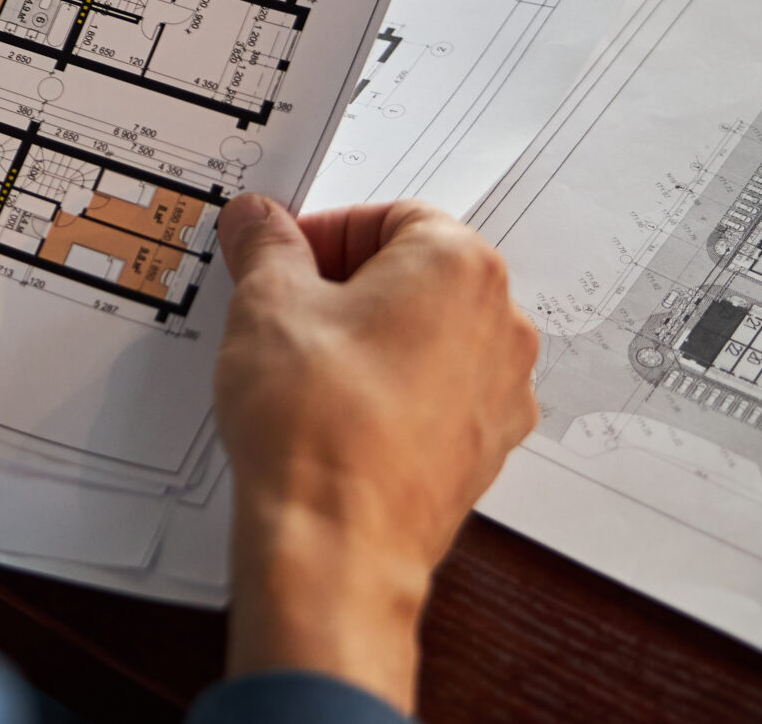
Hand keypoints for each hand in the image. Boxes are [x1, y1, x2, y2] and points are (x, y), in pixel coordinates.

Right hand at [214, 197, 538, 713]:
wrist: (336, 544)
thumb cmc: (318, 426)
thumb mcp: (267, 304)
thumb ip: (267, 245)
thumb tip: (261, 223)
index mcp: (460, 267)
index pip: (390, 217)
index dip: (324, 234)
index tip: (282, 259)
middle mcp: (500, 326)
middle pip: (416, 274)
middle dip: (347, 285)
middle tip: (285, 309)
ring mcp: (500, 393)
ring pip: (428, 336)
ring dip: (370, 339)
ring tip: (305, 367)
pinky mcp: (483, 449)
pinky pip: (436, 395)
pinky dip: (391, 391)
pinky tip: (334, 411)